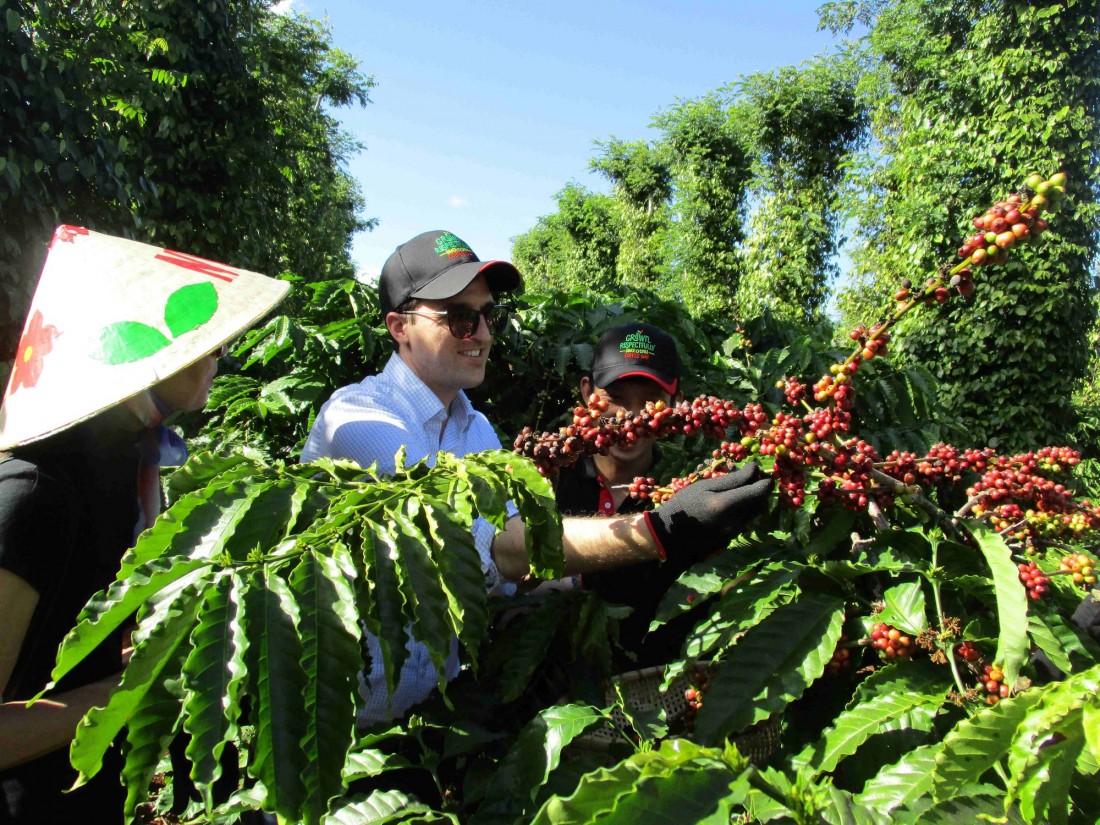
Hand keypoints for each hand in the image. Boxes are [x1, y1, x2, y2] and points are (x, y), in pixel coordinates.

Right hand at [644, 462, 771, 560]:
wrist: (670, 535)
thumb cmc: (684, 505)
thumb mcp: (705, 486)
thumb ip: (733, 479)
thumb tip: (755, 469)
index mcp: (726, 505)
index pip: (759, 491)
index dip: (765, 480)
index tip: (759, 470)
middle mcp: (735, 521)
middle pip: (761, 502)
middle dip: (759, 489)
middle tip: (746, 477)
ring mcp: (734, 532)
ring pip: (755, 512)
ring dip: (751, 499)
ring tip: (734, 489)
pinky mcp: (732, 538)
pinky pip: (745, 520)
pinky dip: (743, 509)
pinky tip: (727, 504)